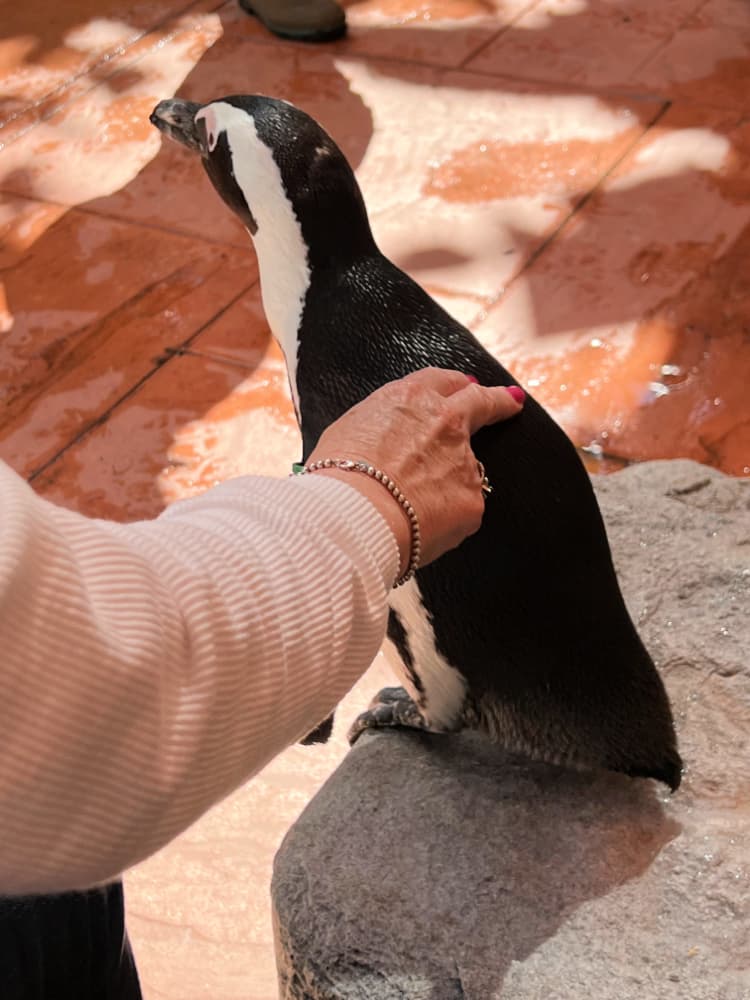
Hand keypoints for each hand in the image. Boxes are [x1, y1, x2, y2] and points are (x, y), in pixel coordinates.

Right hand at [307, 368, 523, 577]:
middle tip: (511, 401)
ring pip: (466, 469)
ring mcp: (464, 461)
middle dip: (498, 401)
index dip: (455, 385)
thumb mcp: (349, 431)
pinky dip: (445, 519)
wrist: (355, 515)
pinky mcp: (472, 500)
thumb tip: (385, 440)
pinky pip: (461, 509)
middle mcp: (445, 422)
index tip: (467, 386)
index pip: (442, 381)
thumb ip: (379, 427)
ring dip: (452, 482)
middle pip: (481, 402)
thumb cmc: (338, 476)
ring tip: (422, 504)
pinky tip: (422, 529)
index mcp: (410, 399)